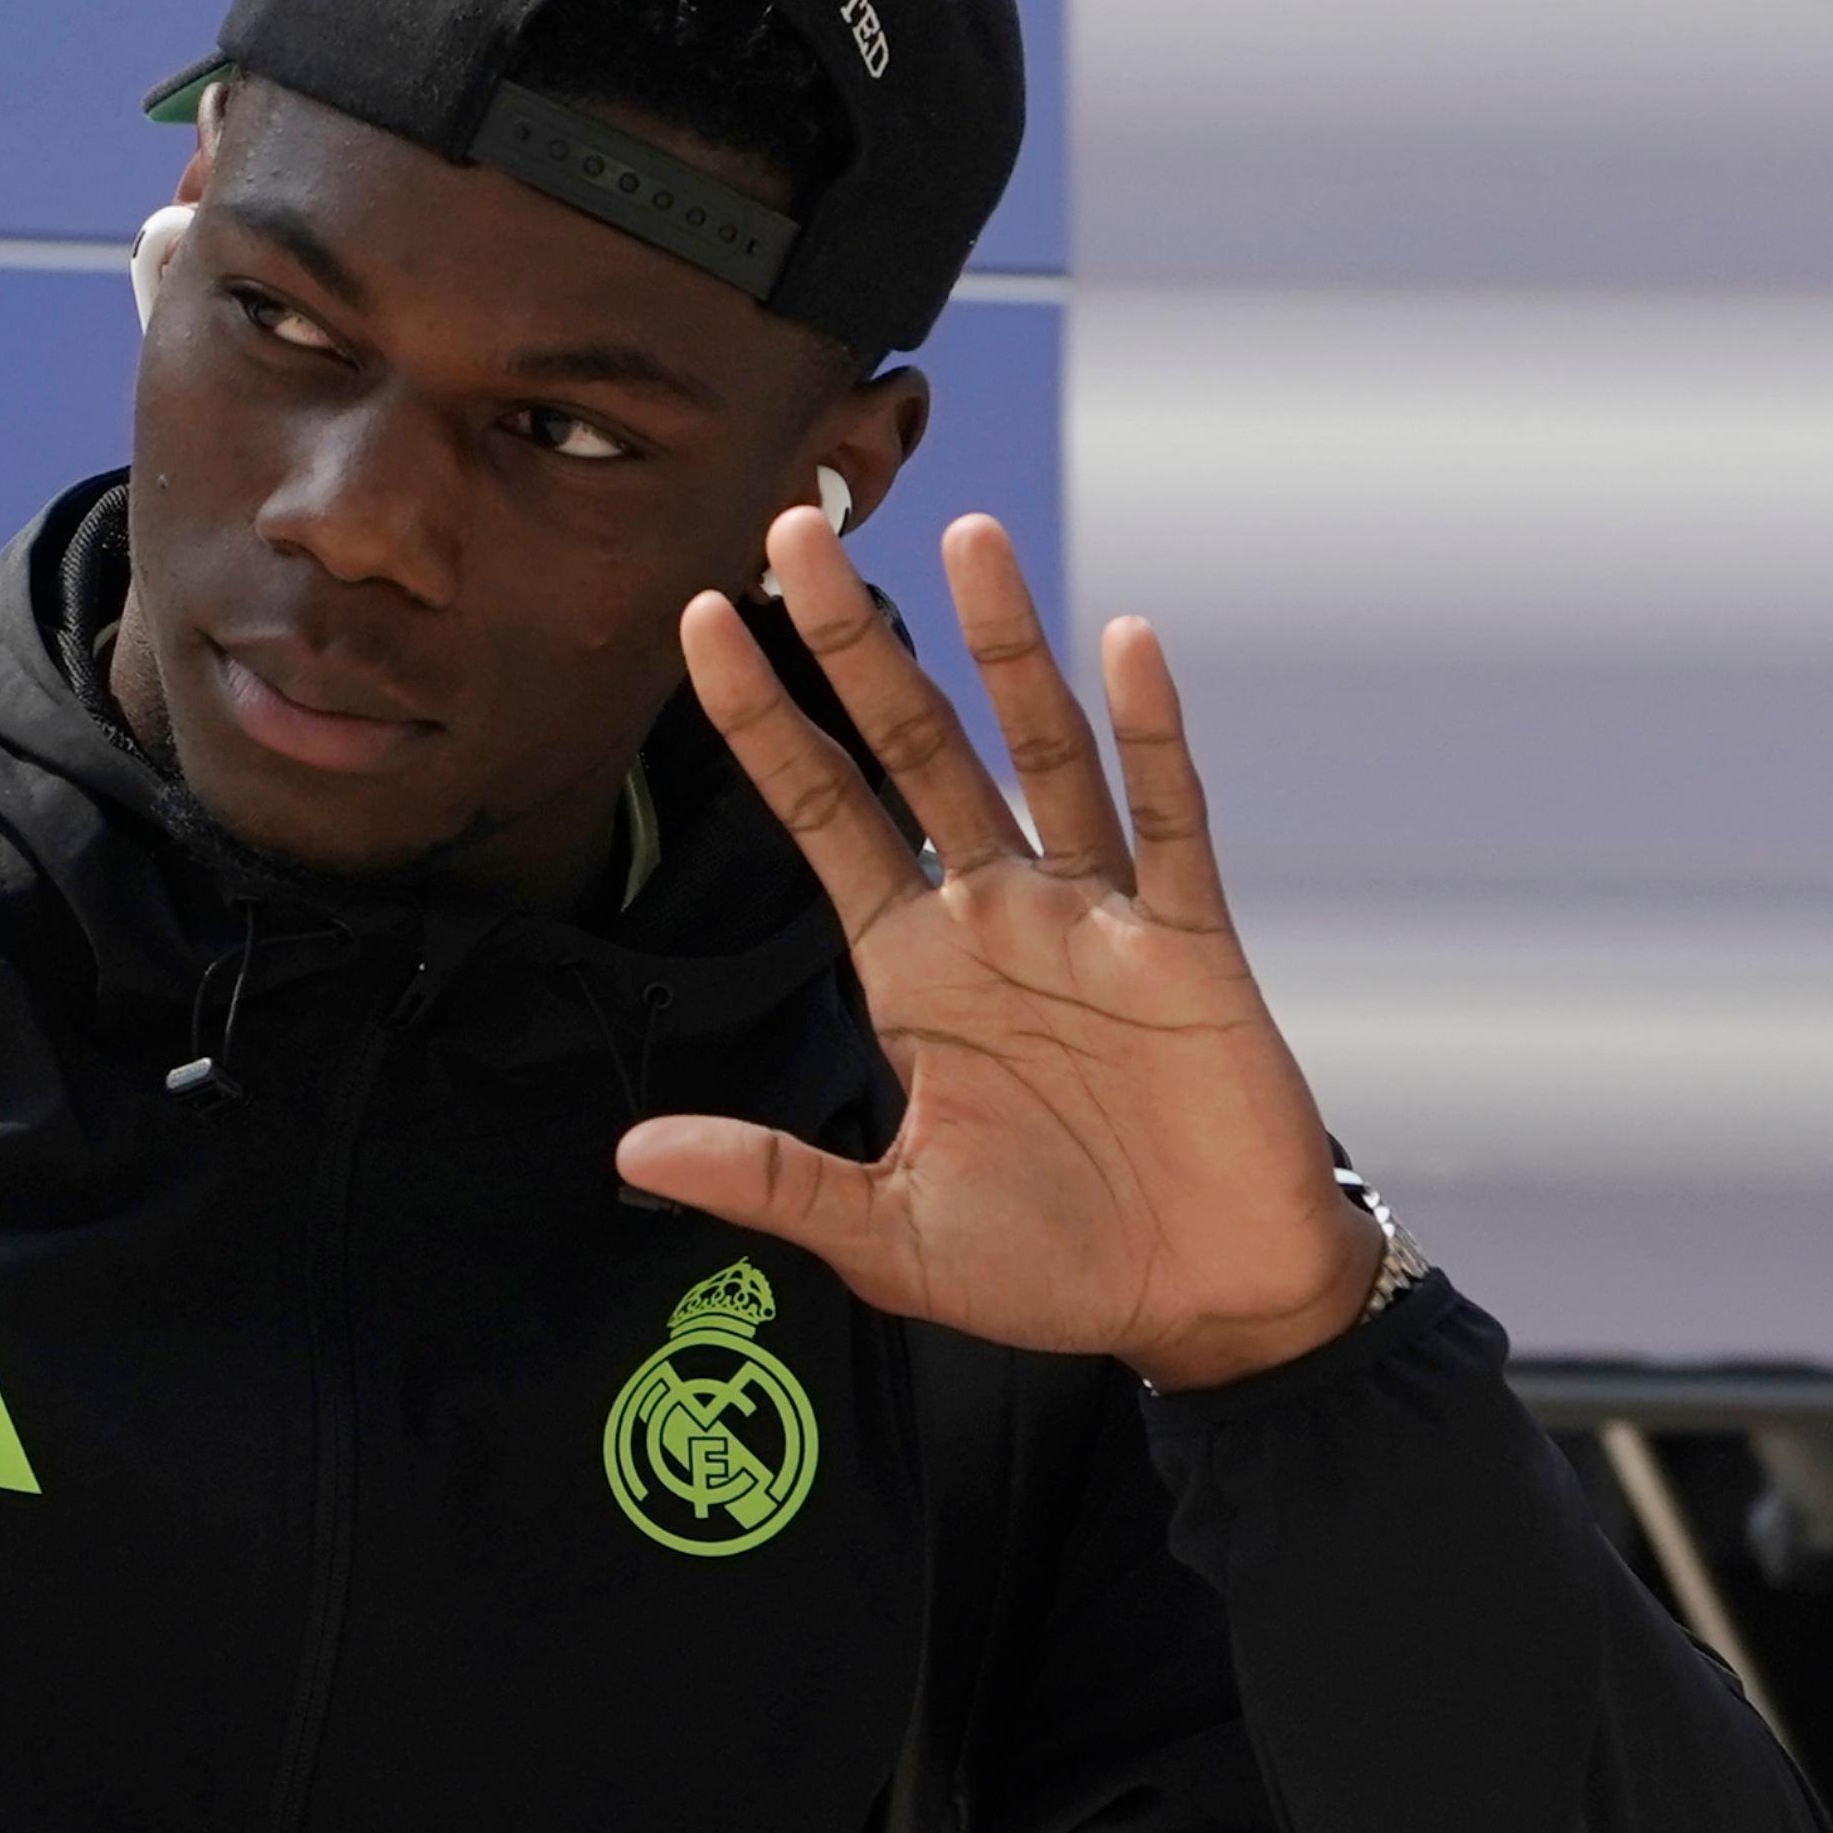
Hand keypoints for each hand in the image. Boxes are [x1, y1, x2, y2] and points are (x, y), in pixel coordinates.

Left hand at [617, 507, 1379, 1390]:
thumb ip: (770, 1182)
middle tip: (789, 529)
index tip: (696, 625)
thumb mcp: (888, 1235)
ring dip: (1004, 647)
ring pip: (1040, 753)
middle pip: (911, 750)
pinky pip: (1171, 823)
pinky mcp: (1188, 948)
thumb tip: (629, 1155)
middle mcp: (995, 919)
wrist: (1204, 1303)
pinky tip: (1126, 642)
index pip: (819, 816)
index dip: (762, 723)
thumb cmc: (1053, 1265)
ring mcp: (1095, 921)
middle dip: (851, 645)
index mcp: (913, 975)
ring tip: (965, 535)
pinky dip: (1154, 734)